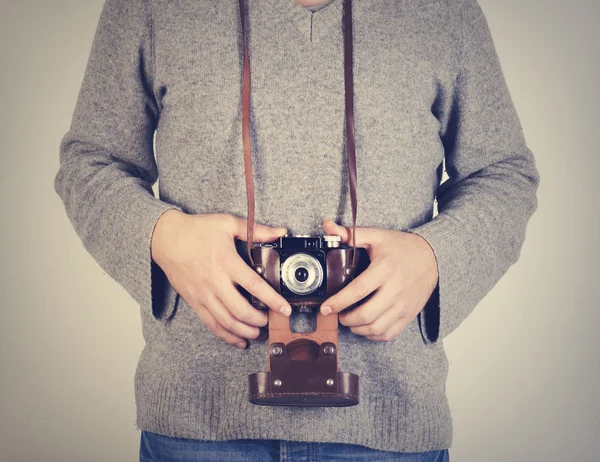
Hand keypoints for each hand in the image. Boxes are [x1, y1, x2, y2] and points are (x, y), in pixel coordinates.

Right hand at [151, 210, 291, 348]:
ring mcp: (204, 295)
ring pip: (227, 322)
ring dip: (245, 331)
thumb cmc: (197, 230)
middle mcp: (215, 282)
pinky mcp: (194, 302)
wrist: (165, 238)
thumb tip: (280, 232)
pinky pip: (212, 324)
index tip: (285, 309)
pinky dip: (227, 336)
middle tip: (271, 320)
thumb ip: (257, 230)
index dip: (273, 300)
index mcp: (227, 262)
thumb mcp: (228, 223)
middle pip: (241, 310)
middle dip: (260, 320)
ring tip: (258, 332)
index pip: (255, 286)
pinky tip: (239, 340)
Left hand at [319, 219, 438, 341]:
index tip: (326, 307)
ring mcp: (403, 305)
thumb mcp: (377, 236)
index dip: (339, 302)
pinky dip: (373, 335)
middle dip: (346, 319)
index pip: (358, 290)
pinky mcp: (408, 314)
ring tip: (349, 321)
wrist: (432, 257)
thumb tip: (328, 226)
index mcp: (385, 269)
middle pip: (366, 314)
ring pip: (376, 327)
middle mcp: (395, 289)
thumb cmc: (401, 247)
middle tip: (337, 315)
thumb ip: (351, 234)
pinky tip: (365, 327)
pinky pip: (389, 334)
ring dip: (357, 329)